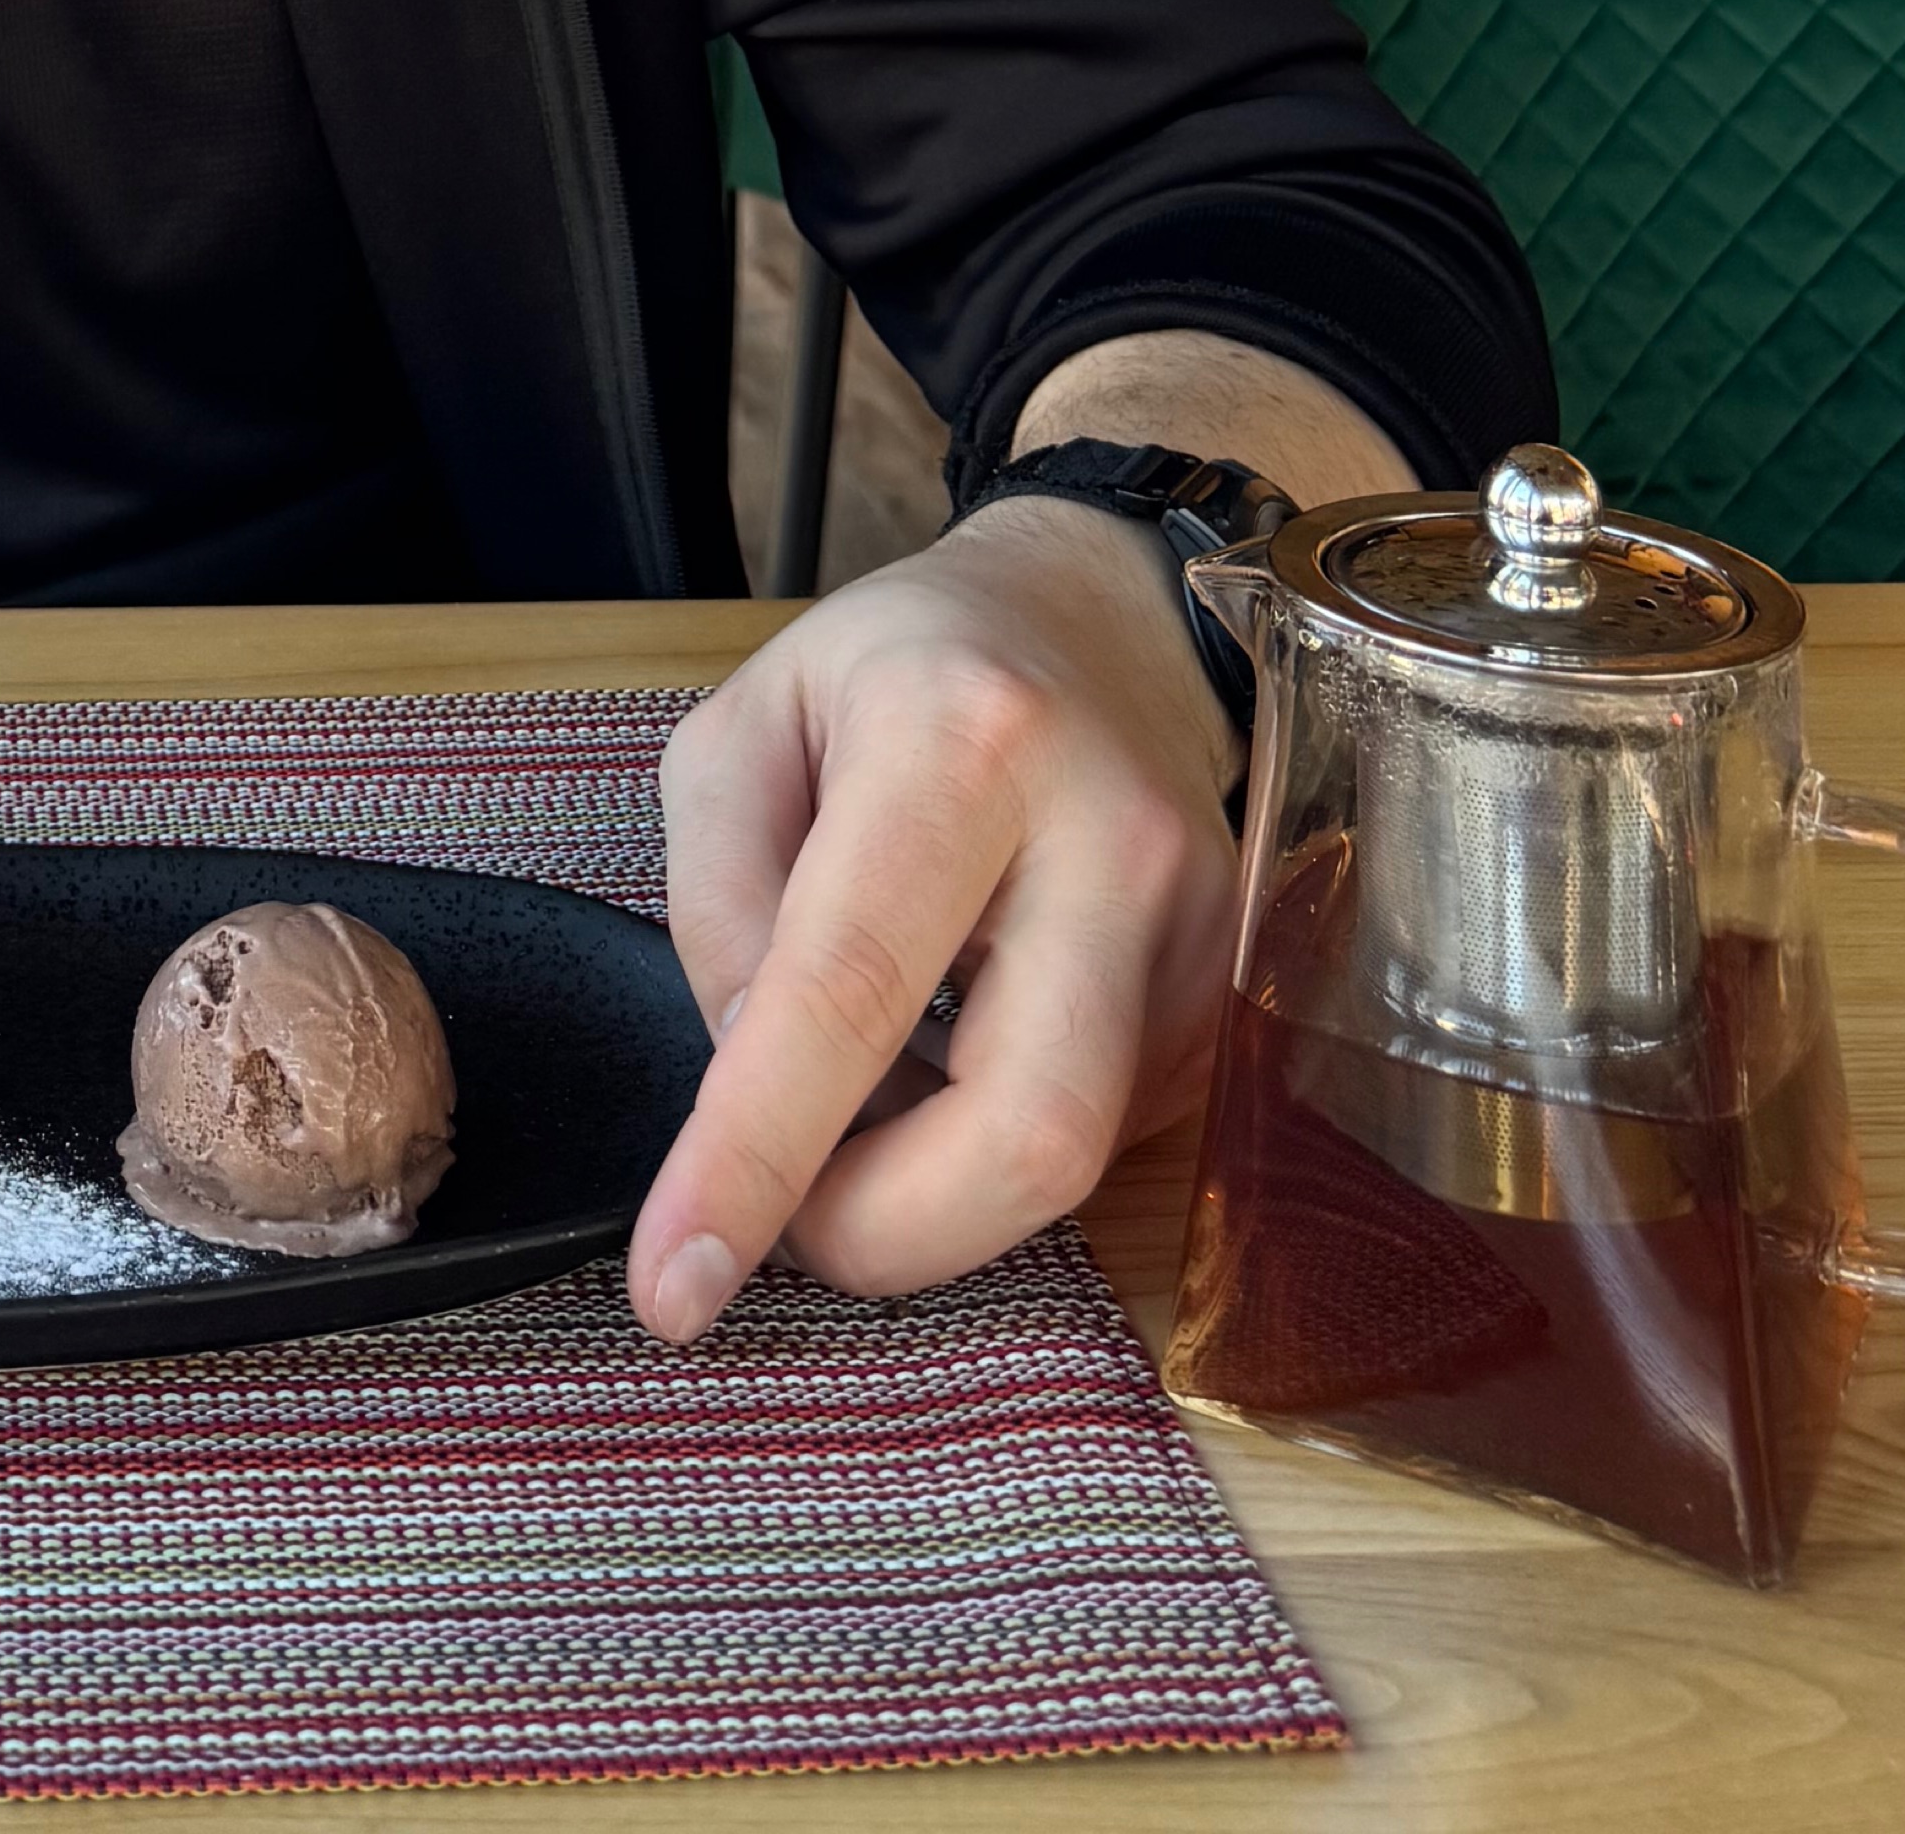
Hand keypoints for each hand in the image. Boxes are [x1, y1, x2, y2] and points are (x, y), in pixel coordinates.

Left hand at [629, 501, 1242, 1335]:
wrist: (1099, 617)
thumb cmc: (899, 670)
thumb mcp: (744, 729)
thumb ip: (716, 904)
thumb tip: (749, 1076)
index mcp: (960, 740)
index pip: (850, 990)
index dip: (757, 1156)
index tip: (676, 1287)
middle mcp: (1108, 837)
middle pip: (1024, 1135)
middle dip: (885, 1232)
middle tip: (786, 1209)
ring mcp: (1196, 927)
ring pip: (1073, 1164)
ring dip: (934, 1187)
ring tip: (868, 1094)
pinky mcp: (1228, 998)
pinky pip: (1103, 1139)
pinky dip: (993, 1143)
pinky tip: (955, 1056)